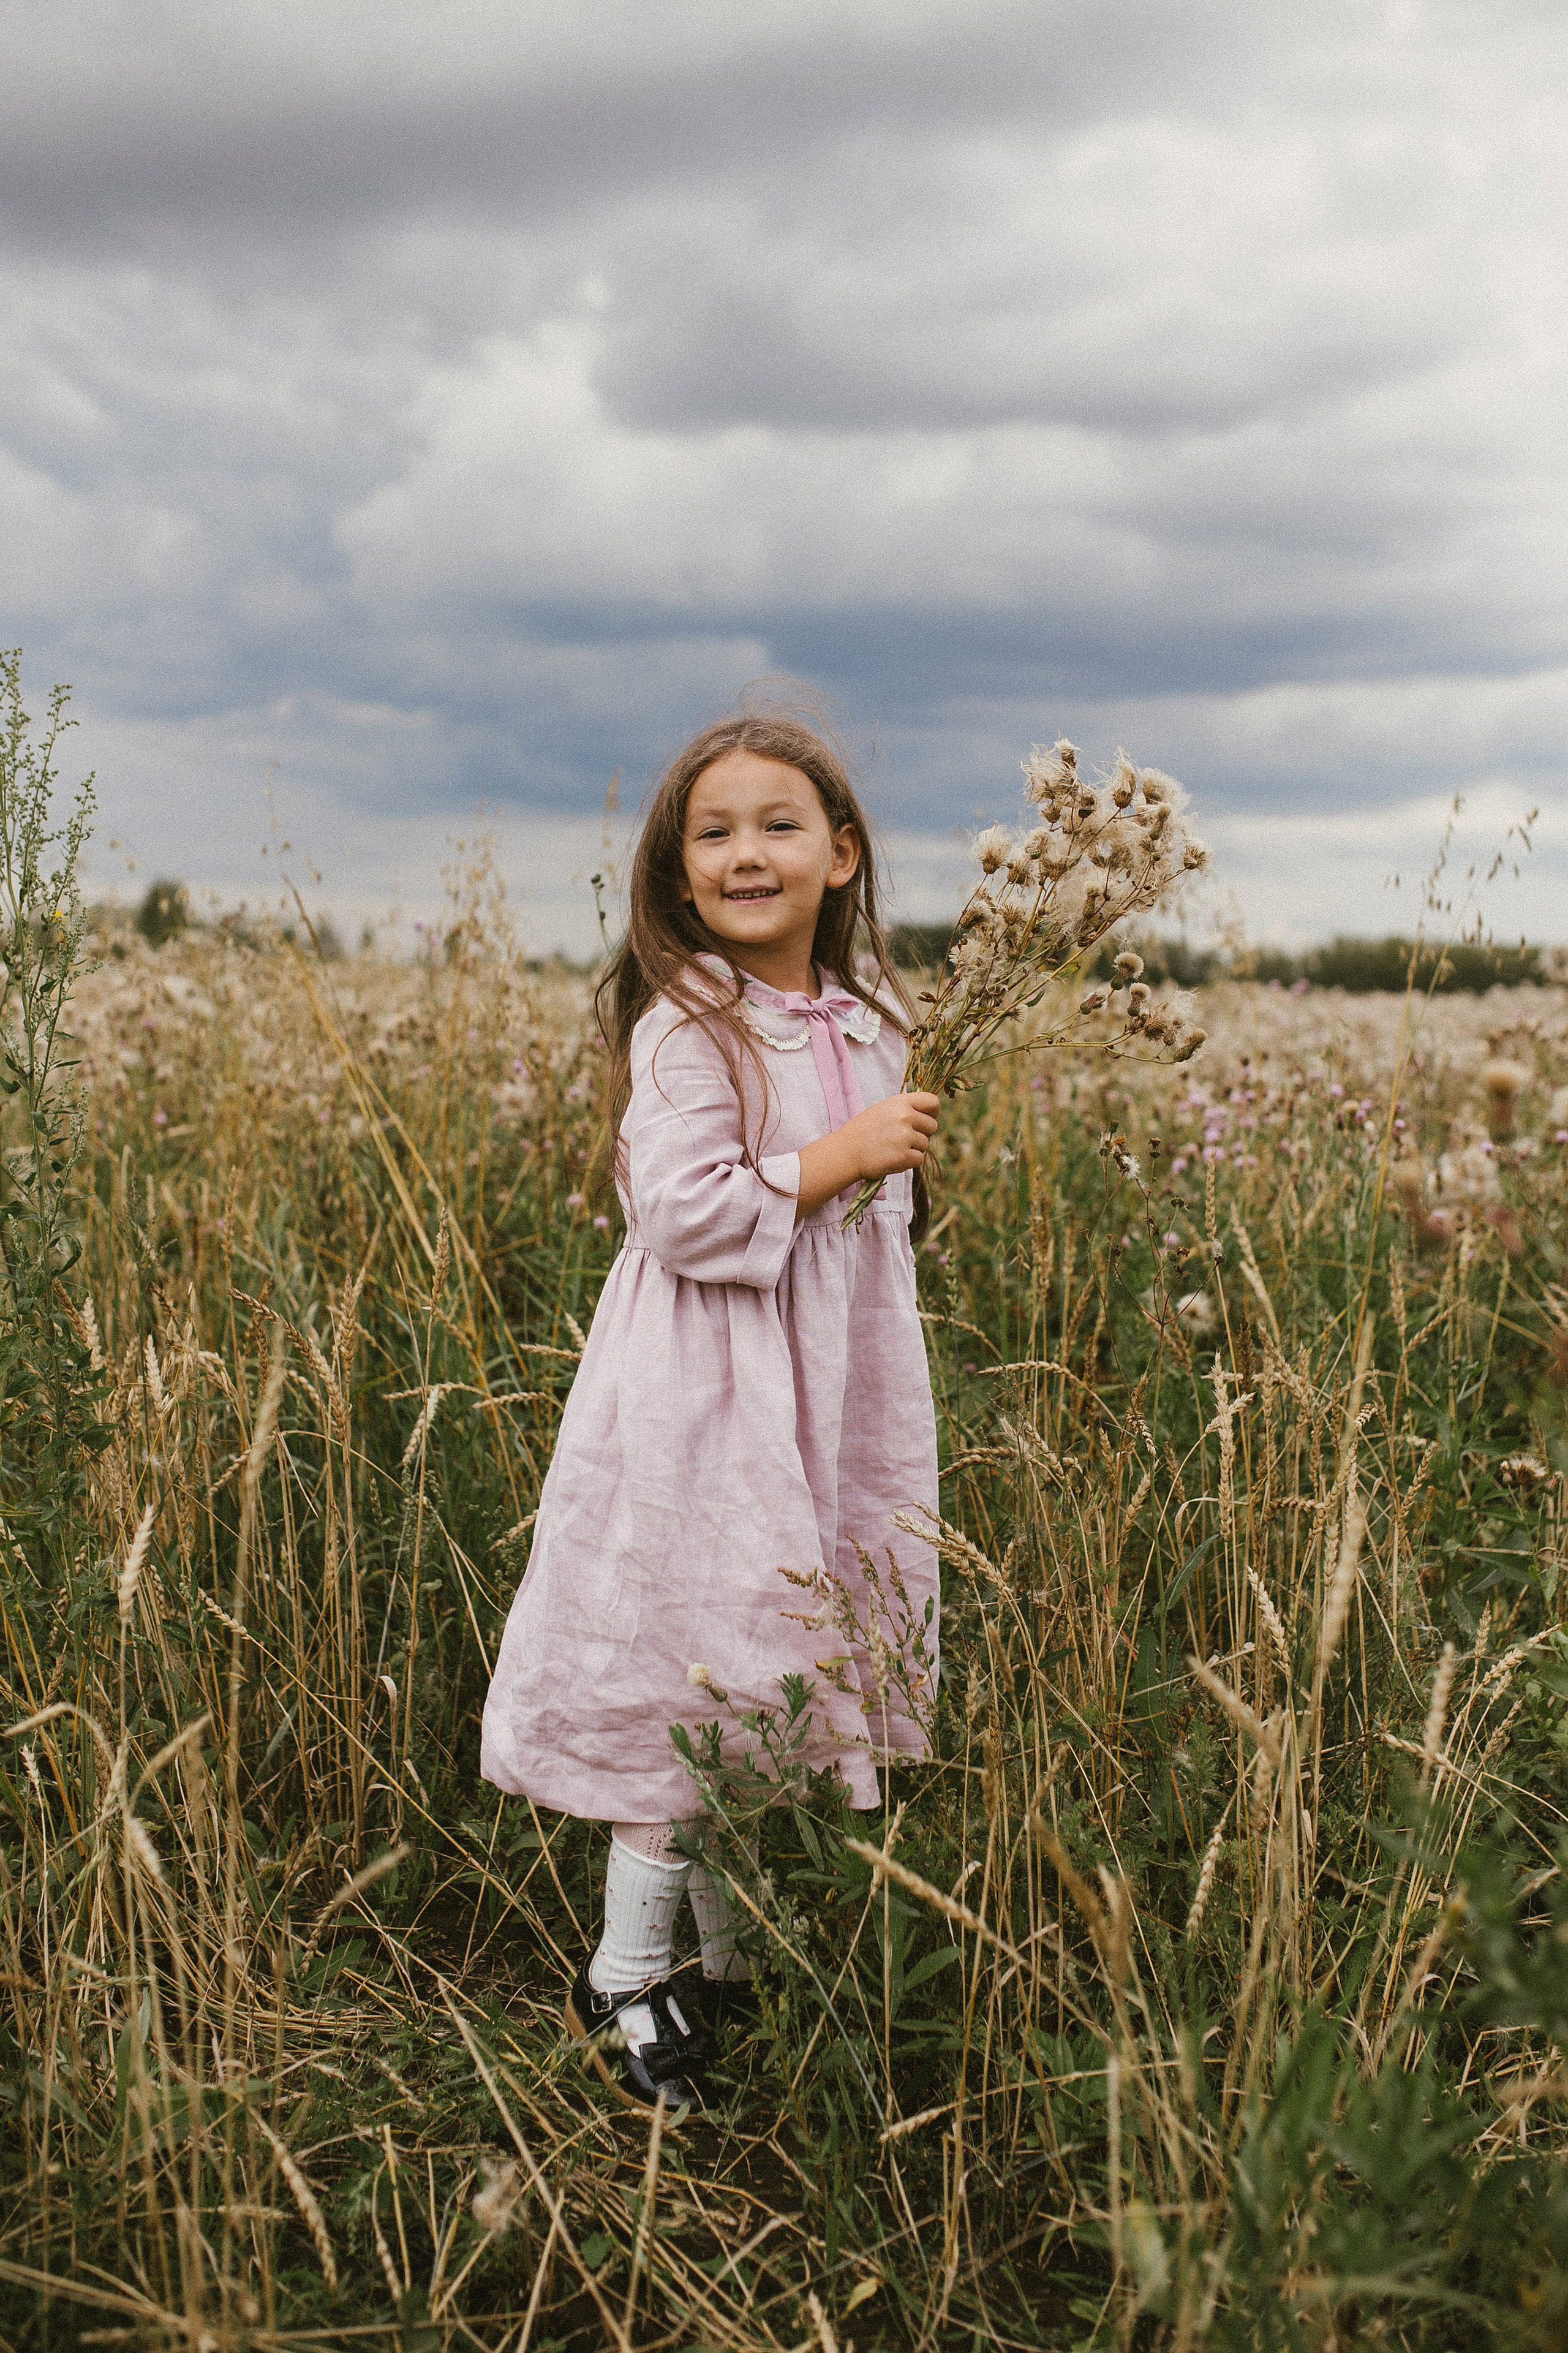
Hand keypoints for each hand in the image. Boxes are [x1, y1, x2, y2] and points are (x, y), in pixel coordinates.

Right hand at [794, 1092, 939, 1218]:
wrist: (846, 1152)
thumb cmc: (864, 1131)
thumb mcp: (883, 1109)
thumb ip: (905, 1109)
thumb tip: (929, 1115)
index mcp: (900, 1102)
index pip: (932, 1102)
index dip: (933, 1112)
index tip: (927, 1118)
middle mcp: (905, 1117)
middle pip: (932, 1126)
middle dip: (922, 1134)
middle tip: (902, 1138)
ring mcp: (905, 1137)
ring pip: (925, 1144)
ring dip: (913, 1148)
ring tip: (892, 1148)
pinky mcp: (903, 1156)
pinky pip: (919, 1159)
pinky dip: (908, 1161)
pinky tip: (892, 1158)